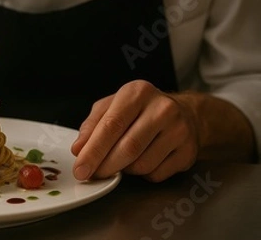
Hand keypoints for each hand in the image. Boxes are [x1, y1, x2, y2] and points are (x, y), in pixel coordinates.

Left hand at [71, 80, 199, 181]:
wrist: (184, 113)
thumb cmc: (140, 110)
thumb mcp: (112, 106)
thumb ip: (92, 125)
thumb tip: (78, 149)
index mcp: (137, 93)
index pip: (111, 125)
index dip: (93, 150)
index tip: (80, 168)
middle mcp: (161, 108)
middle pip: (128, 147)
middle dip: (105, 166)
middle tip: (91, 174)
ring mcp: (179, 130)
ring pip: (142, 164)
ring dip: (124, 170)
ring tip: (119, 160)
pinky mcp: (188, 151)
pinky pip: (156, 174)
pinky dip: (141, 175)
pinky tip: (141, 161)